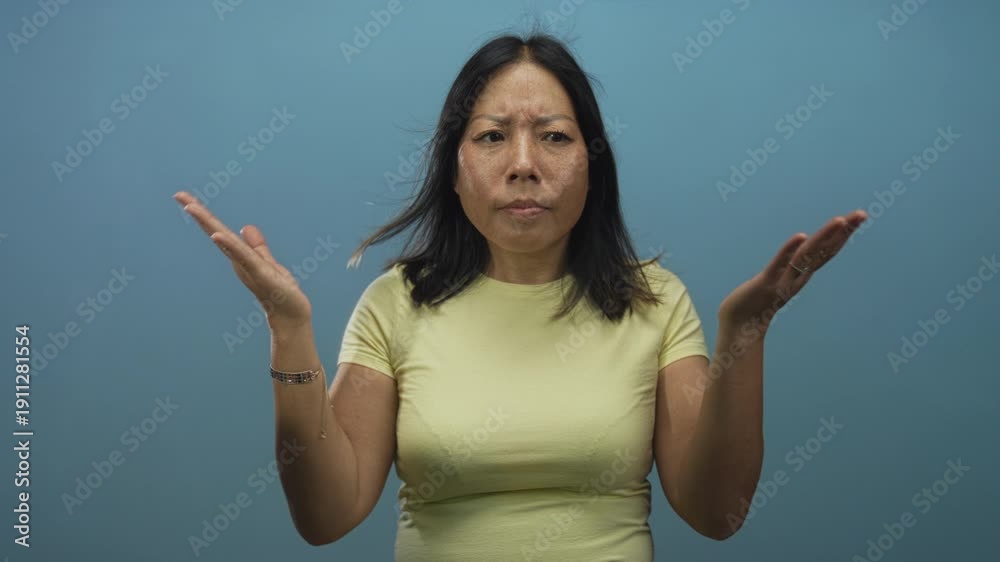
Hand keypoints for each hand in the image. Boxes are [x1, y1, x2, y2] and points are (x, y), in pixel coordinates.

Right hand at [174, 191, 311, 329]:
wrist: (290, 315)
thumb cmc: (279, 291)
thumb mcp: (267, 262)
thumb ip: (256, 247)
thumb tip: (245, 227)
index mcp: (240, 255)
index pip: (220, 230)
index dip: (204, 214)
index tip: (184, 196)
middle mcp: (239, 260)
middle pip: (216, 232)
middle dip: (199, 213)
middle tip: (179, 194)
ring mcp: (247, 267)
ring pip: (226, 242)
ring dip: (208, 224)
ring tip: (191, 207)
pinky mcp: (260, 274)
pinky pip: (244, 257)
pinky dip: (230, 246)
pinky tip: (217, 235)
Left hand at [718, 210, 867, 333]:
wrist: (739, 327)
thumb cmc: (758, 303)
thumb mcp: (780, 283)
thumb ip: (791, 271)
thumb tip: (800, 254)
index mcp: (801, 275)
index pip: (826, 251)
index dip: (842, 235)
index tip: (858, 217)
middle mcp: (797, 278)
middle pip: (823, 251)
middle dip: (843, 232)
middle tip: (862, 214)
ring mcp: (783, 281)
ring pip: (806, 256)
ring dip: (823, 237)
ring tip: (840, 220)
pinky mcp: (764, 283)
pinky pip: (779, 264)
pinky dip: (789, 250)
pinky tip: (800, 236)